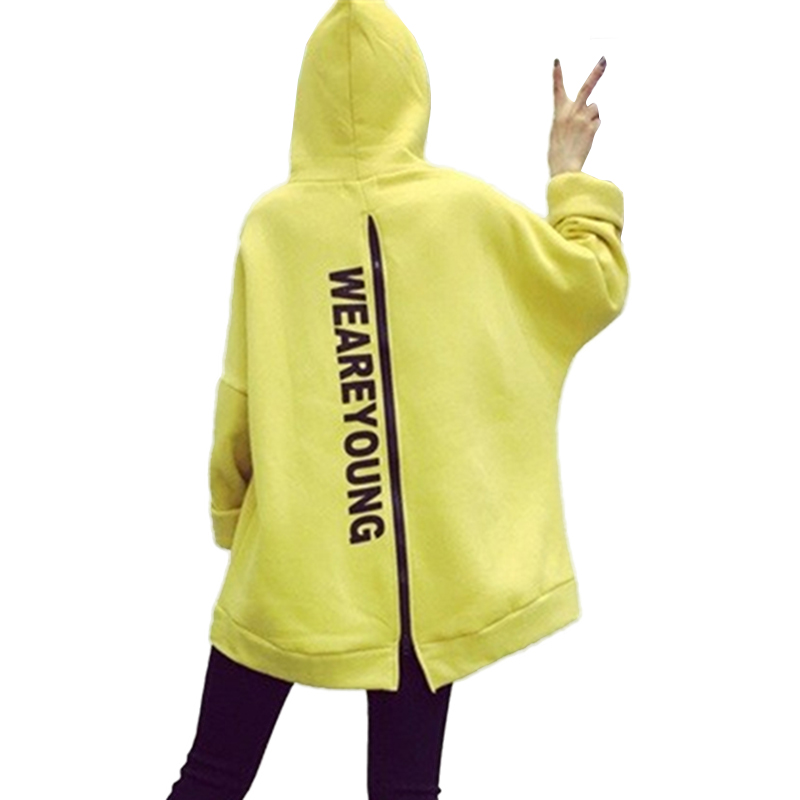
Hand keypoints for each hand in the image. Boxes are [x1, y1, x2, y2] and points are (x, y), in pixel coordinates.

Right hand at [548, 56, 605, 177]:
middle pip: (586, 87)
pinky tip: (586, 138)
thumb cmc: (558, 152)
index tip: (557, 62)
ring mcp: (582, 118)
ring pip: (595, 109)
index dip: (557, 75)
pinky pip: (597, 121)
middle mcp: (571, 111)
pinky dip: (594, 127)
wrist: (564, 166)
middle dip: (596, 73)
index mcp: (559, 112)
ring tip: (583, 132)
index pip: (557, 89)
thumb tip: (590, 109)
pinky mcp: (592, 126)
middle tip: (604, 60)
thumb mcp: (557, 131)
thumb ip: (570, 116)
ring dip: (592, 117)